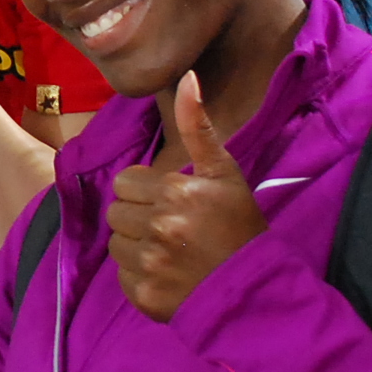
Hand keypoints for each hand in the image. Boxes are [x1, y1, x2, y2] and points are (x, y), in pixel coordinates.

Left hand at [106, 71, 263, 319]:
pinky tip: (167, 275)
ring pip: (115, 244)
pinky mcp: (143, 295)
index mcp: (174, 191)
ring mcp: (149, 263)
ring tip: (170, 251)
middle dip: (138, 217)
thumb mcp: (225, 173)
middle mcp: (158, 226)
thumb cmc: (240, 226)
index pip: (126, 181)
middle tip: (171, 228)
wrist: (256, 291)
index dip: (146, 191)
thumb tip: (187, 76)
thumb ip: (198, 127)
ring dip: (136, 246)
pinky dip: (139, 276)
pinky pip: (122, 276)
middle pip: (116, 212)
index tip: (172, 203)